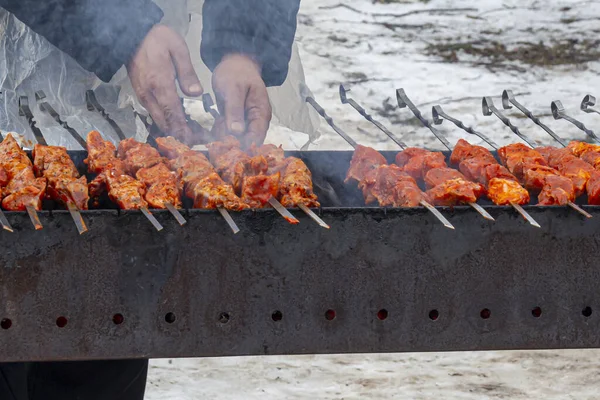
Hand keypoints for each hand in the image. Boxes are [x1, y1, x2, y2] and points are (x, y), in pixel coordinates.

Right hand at [127, 25, 202, 141]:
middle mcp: (149, 93)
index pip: (172, 112)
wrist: (131, 34)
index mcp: (160, 83)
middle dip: (179, 134)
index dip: (182, 128)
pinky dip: (165, 121)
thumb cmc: (156, 39)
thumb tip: (196, 93)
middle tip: (195, 142)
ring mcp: (143, 95)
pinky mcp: (141, 94)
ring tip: (188, 136)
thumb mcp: (177, 48)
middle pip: (164, 121)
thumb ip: (187, 72)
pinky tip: (177, 124)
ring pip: (158, 119)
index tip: (191, 140)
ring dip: (172, 130)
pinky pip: (153, 113)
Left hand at [212, 53, 271, 146]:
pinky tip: (217, 122)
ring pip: (236, 139)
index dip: (243, 145)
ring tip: (219, 122)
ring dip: (224, 135)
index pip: (256, 138)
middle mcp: (256, 121)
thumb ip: (235, 111)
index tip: (227, 147)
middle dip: (231, 141)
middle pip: (246, 141)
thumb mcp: (233, 89)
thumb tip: (236, 132)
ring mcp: (246, 122)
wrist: (235, 63)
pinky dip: (221, 130)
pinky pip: (229, 133)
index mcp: (261, 114)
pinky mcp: (236, 121)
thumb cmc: (236, 73)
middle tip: (219, 130)